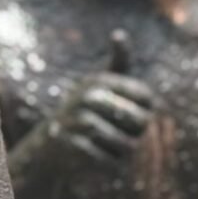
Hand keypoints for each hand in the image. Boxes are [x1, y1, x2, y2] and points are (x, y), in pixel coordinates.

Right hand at [45, 30, 153, 162]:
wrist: (50, 142)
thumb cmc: (85, 110)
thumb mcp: (99, 83)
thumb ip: (118, 61)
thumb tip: (119, 33)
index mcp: (99, 80)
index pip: (146, 97)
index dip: (147, 110)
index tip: (133, 111)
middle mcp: (88, 96)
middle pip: (140, 121)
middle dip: (138, 132)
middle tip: (124, 132)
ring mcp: (80, 121)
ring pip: (127, 144)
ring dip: (125, 151)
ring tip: (113, 145)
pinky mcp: (74, 146)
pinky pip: (111, 161)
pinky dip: (112, 164)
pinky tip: (101, 156)